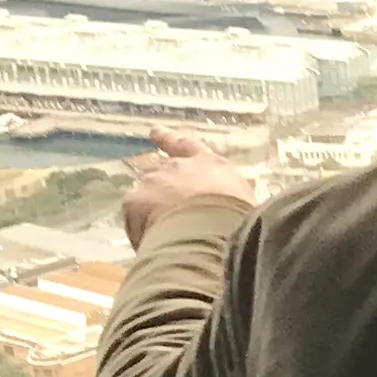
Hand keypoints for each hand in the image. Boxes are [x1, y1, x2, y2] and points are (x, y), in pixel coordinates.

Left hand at [122, 127, 260, 251]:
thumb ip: (227, 202)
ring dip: (149, 210)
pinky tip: (151, 243)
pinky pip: (133, 216)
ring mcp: (154, 181)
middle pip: (162, 172)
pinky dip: (139, 228)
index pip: (187, 146)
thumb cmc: (237, 218)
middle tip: (160, 205)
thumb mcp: (243, 204)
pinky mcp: (135, 200)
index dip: (169, 139)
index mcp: (210, 165)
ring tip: (160, 235)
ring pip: (145, 195)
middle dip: (160, 185)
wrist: (212, 229)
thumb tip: (225, 214)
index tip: (154, 132)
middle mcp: (178, 167)